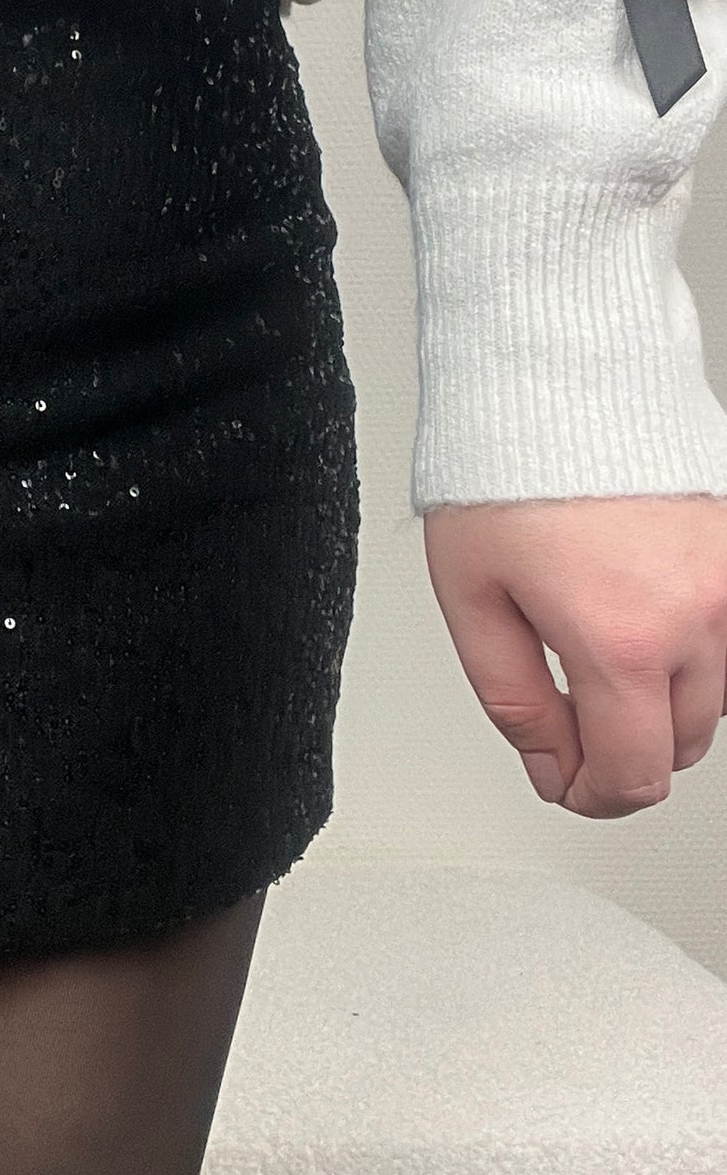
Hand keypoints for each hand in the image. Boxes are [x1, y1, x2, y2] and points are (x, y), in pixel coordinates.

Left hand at [422, 495, 726, 814]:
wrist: (556, 379)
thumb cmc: (507, 471)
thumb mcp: (471, 597)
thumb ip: (511, 698)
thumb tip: (548, 764)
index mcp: (620, 638)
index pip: (633, 773)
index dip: (592, 796)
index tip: (566, 783)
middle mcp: (696, 617)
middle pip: (678, 743)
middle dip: (619, 744)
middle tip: (564, 716)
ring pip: (714, 699)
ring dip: (660, 701)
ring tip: (596, 649)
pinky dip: (694, 653)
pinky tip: (641, 621)